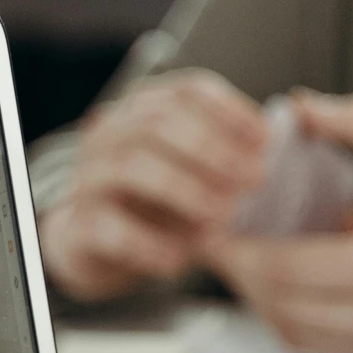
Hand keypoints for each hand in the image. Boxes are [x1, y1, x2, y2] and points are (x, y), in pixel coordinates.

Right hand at [39, 69, 266, 300]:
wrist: (94, 245)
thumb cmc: (153, 203)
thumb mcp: (190, 171)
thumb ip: (225, 156)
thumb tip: (276, 149)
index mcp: (144, 110)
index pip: (187, 92)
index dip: (229, 111)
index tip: (266, 138)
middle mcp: (111, 135)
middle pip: (158, 123)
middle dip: (213, 149)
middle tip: (254, 179)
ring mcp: (88, 178)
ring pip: (131, 167)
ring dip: (184, 189)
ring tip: (222, 216)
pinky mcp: (77, 224)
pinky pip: (111, 228)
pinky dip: (150, 244)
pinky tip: (180, 259)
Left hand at [203, 93, 352, 352]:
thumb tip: (301, 104)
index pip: (287, 267)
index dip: (240, 250)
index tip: (211, 225)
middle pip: (280, 306)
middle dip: (241, 275)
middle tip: (218, 242)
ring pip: (294, 333)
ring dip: (264, 299)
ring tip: (252, 258)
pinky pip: (322, 345)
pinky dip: (296, 315)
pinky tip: (297, 279)